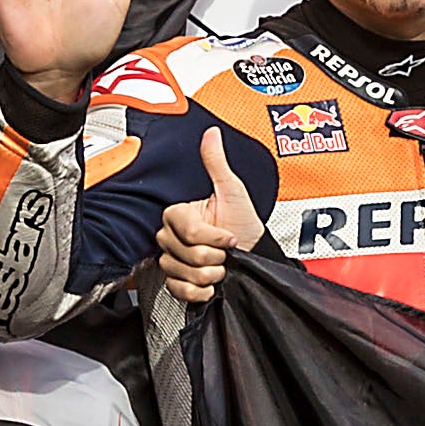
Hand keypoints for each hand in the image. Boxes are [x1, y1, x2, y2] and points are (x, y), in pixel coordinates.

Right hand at [152, 127, 262, 306]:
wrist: (254, 258)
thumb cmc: (244, 224)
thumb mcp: (233, 191)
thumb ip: (217, 163)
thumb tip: (212, 133)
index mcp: (178, 215)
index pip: (187, 231)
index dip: (213, 236)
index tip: (230, 236)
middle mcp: (170, 238)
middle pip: (184, 253)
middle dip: (213, 256)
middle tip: (226, 252)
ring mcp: (171, 261)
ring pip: (180, 272)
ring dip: (209, 274)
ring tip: (222, 267)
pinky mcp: (175, 284)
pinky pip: (178, 291)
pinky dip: (199, 292)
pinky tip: (211, 285)